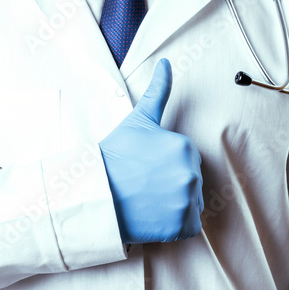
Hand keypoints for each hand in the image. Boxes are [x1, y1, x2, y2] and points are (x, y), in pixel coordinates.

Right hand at [99, 58, 203, 243]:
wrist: (97, 193)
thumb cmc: (115, 155)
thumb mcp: (138, 120)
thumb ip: (158, 91)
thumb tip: (166, 62)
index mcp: (185, 147)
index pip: (187, 159)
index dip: (167, 164)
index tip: (148, 168)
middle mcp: (191, 174)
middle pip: (191, 181)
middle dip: (172, 184)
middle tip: (146, 185)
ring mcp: (186, 202)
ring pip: (191, 203)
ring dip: (175, 205)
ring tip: (149, 201)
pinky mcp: (180, 226)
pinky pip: (189, 227)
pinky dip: (175, 225)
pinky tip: (154, 216)